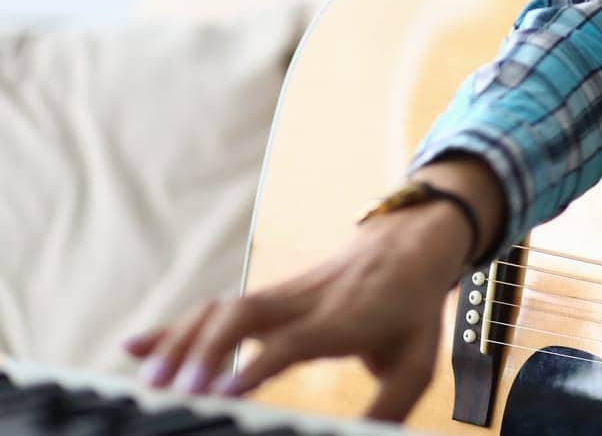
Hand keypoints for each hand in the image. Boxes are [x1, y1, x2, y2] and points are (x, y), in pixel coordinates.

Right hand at [122, 203, 472, 421]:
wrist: (410, 244)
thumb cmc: (412, 311)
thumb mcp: (418, 360)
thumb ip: (389, 405)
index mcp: (345, 319)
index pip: (295, 339)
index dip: (259, 363)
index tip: (225, 393)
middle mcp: (306, 303)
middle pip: (246, 315)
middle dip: (206, 351)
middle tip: (176, 393)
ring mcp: (282, 295)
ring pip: (224, 309)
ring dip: (183, 342)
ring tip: (151, 383)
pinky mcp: (267, 296)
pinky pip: (216, 307)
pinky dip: (177, 326)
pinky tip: (136, 346)